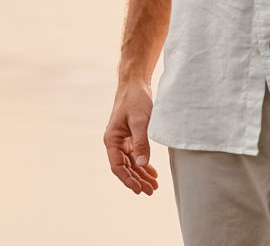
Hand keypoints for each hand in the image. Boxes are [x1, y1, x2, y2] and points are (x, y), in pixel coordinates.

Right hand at [104, 79, 158, 194]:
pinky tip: (152, 172)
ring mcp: (123, 140)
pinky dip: (143, 164)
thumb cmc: (135, 99)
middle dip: (137, 180)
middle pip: (125, 168)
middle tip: (151, 191)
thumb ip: (141, 142)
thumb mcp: (139, 120)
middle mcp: (115, 142)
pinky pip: (136, 155)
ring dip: (141, 174)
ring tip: (153, 186)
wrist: (135, 83)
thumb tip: (141, 165)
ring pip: (131, 163)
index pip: (118, 166)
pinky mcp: (131, 136)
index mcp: (111, 139)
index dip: (128, 180)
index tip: (139, 189)